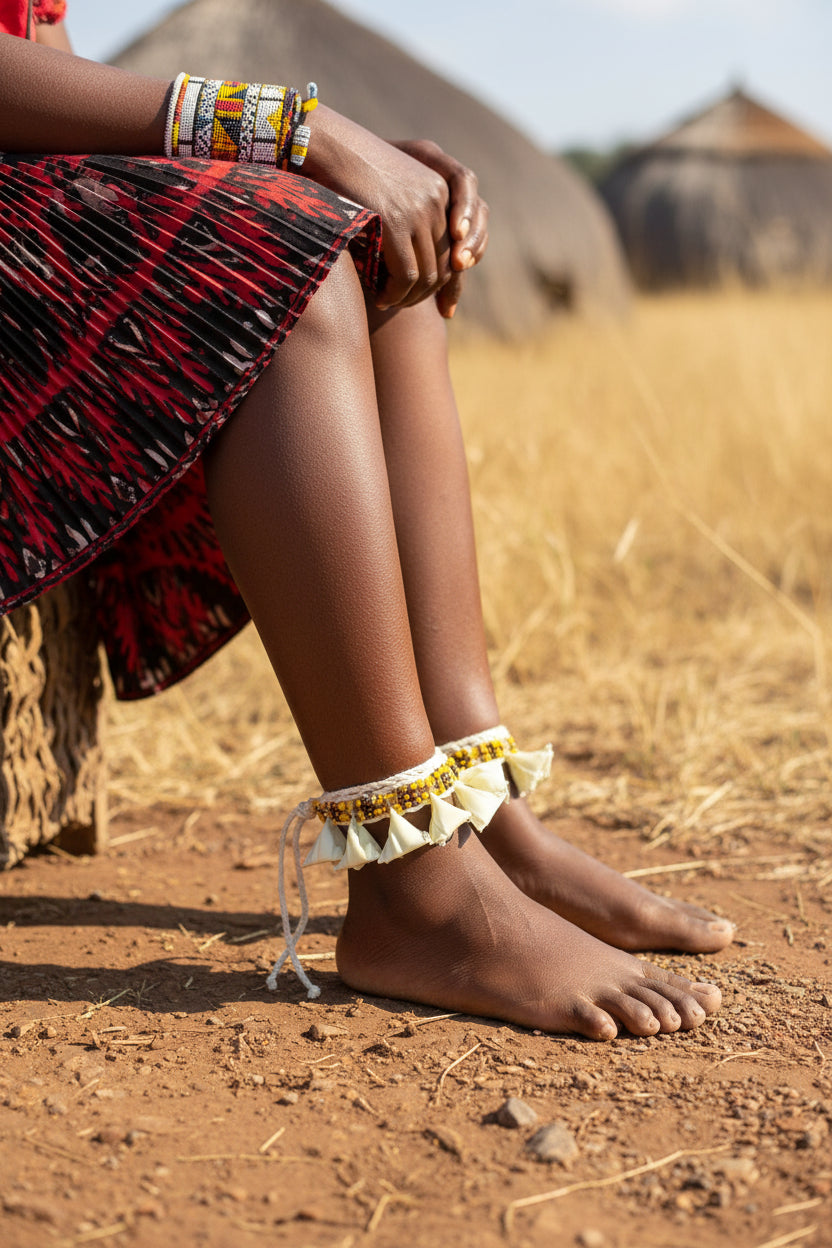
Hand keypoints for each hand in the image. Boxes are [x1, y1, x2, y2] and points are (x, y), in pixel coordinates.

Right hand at [304, 107, 484, 315]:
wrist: (325, 144)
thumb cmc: (349, 170)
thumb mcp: (390, 190)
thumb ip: (409, 215)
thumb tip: (416, 261)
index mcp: (440, 189)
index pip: (454, 248)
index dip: (444, 281)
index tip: (430, 302)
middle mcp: (436, 198)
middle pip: (445, 265)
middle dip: (425, 294)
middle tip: (401, 305)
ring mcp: (417, 210)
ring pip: (427, 274)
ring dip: (408, 298)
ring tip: (389, 302)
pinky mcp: (395, 222)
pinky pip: (406, 274)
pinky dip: (395, 294)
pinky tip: (382, 298)